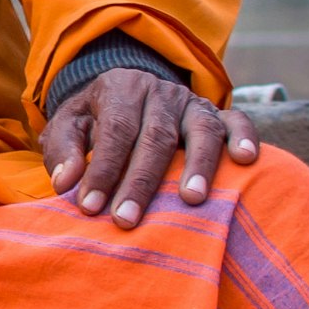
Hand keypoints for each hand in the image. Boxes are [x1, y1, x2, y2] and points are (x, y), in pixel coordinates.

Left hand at [45, 70, 258, 226]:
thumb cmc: (96, 118)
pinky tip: (244, 160)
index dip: (103, 171)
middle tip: (127, 220)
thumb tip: (65, 183)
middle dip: (140, 183)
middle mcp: (160, 92)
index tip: (90, 208)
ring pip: (200, 130)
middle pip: (155, 138)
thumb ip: (63, 149)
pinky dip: (244, 137)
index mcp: (120, 88)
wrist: (127, 90)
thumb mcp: (69, 124)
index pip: (114, 132)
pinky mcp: (218, 113)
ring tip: (191, 200)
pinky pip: (238, 120)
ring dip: (198, 166)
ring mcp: (192, 102)